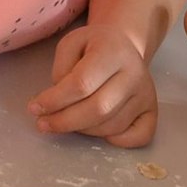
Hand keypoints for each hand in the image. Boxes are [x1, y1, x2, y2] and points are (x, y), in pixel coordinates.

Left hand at [29, 23, 157, 145]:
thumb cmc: (93, 46)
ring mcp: (146, 94)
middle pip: (98, 109)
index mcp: (113, 51)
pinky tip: (97, 131)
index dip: (55, 100)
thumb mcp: (70, 44)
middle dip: (65, 121)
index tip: (34, 108)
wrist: (124, 45)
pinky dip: (117, 141)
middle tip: (43, 124)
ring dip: (83, 130)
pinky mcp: (152, 110)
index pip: (82, 84)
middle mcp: (135, 74)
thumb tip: (58, 103)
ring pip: (112, 125)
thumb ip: (61, 70)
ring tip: (64, 122)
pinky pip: (139, 137)